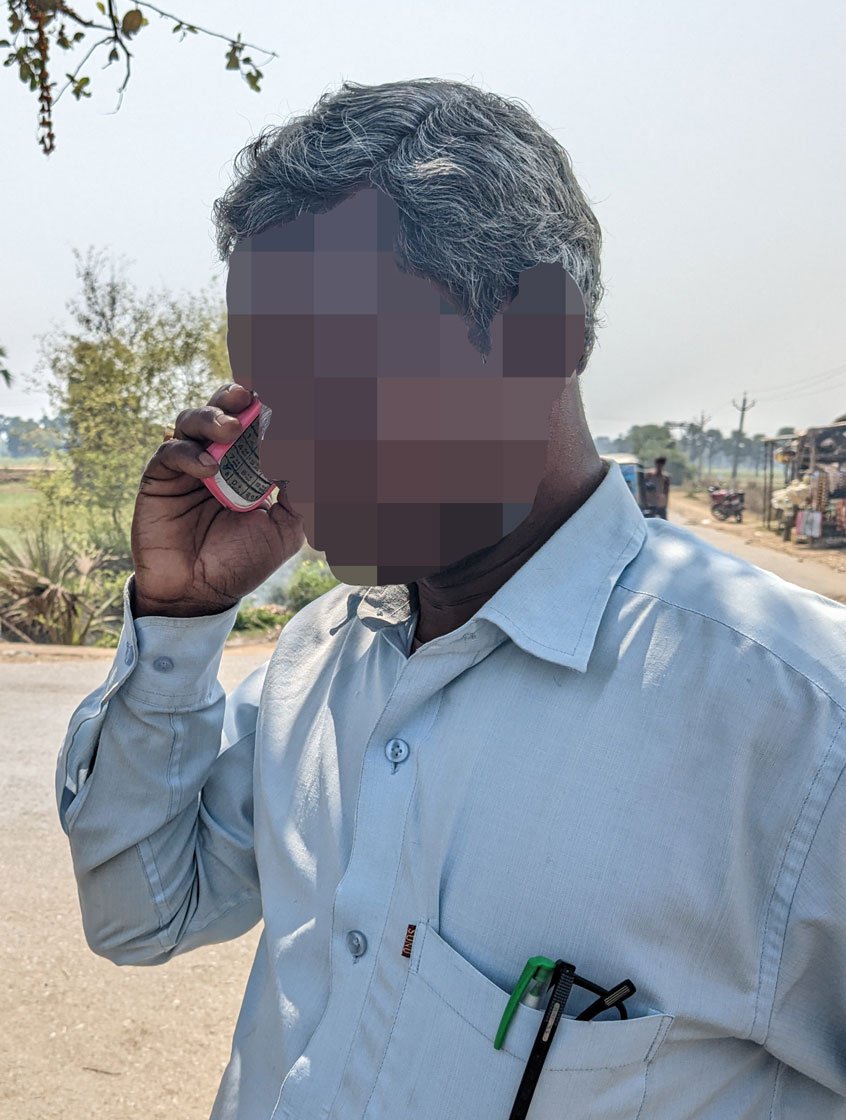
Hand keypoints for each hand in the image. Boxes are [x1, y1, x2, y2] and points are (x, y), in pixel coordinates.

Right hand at [130, 383, 305, 616]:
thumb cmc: (242, 561)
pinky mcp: (159, 478)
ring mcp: (187, 464)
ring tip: (231, 428)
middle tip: (251, 395)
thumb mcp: (284, 530)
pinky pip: (170, 451)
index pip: (255, 423)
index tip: (285, 393)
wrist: (199, 594)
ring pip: (192, 420)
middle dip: (235, 397)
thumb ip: (300, 497)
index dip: (265, 405)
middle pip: (222, 410)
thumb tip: (313, 460)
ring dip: (212, 417)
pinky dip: (189, 453)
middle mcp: (216, 456)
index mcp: (248, 464)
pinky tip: (209, 468)